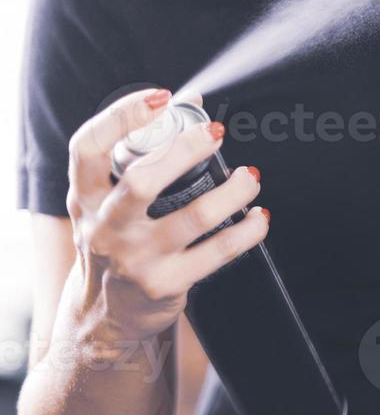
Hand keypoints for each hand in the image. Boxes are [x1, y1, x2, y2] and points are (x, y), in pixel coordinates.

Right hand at [65, 87, 267, 343]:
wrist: (103, 316)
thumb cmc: (114, 240)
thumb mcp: (109, 199)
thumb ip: (142, 152)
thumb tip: (190, 99)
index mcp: (86, 197)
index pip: (88, 148)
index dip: (121, 116)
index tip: (161, 98)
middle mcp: (106, 227)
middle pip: (141, 182)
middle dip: (185, 150)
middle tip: (216, 132)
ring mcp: (135, 259)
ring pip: (193, 217)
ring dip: (233, 191)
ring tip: (250, 176)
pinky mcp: (165, 284)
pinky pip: (217, 251)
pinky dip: (247, 231)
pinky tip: (258, 216)